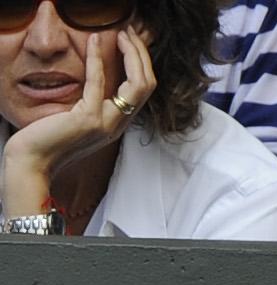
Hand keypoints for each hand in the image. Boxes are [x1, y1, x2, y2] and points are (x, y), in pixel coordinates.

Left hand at [2, 26, 154, 216]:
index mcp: (117, 124)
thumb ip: (91, 105)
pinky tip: (93, 42)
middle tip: (130, 33)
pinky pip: (99, 83)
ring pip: (137, 85)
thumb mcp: (77, 120)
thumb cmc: (48, 141)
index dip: (141, 63)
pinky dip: (98, 58)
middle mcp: (118, 124)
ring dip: (131, 54)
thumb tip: (95, 82)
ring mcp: (107, 123)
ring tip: (121, 34)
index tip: (130, 42)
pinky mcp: (89, 119)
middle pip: (147, 85)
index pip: (143, 90)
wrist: (33, 163)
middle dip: (142, 55)